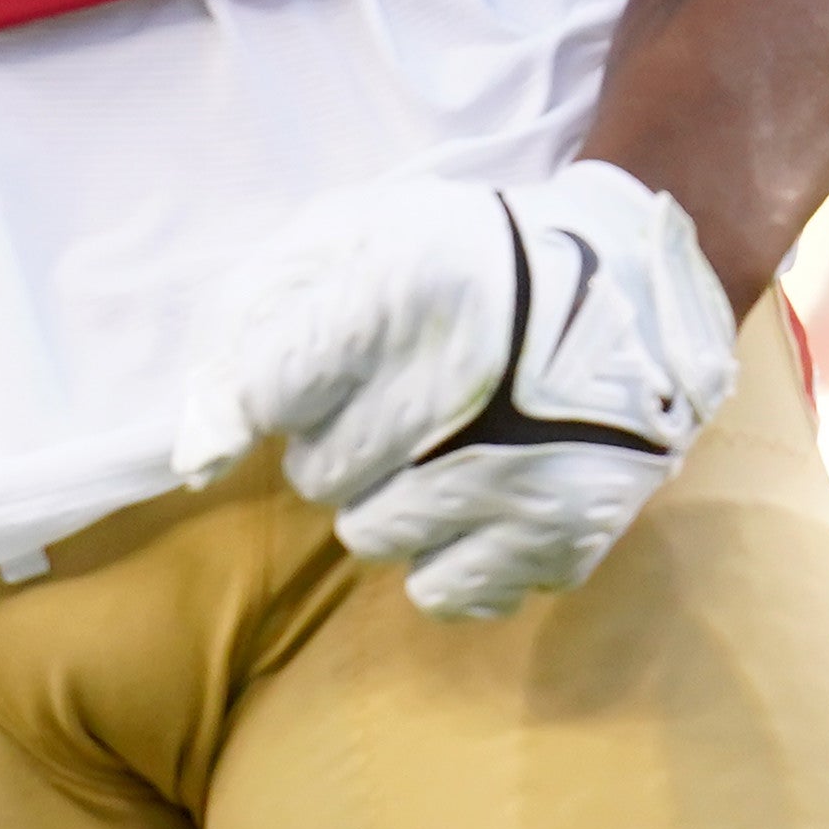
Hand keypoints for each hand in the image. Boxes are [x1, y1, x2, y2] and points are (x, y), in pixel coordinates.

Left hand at [168, 158, 740, 620]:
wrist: (629, 283)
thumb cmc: (461, 261)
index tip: (318, 370)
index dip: (281, 389)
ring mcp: (517, 466)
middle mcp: (465, 381)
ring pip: (369, 536)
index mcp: (407, 286)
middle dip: (338, 441)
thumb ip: (251, 326)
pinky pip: (441, 589)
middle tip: (397, 401)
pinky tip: (478, 492)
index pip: (270, 390)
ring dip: (386, 497)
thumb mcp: (350, 239)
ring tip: (438, 445)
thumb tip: (200, 453)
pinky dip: (445, 550)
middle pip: (318, 472)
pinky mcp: (562, 531)